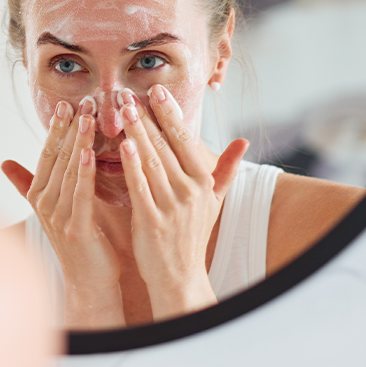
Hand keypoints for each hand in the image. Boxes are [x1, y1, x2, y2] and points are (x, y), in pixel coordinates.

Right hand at [2, 99, 124, 328]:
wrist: (89, 284)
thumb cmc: (79, 244)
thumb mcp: (52, 208)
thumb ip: (29, 183)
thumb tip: (4, 162)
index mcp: (40, 195)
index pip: (47, 154)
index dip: (57, 129)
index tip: (67, 104)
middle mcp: (44, 203)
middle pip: (56, 157)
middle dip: (70, 128)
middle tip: (83, 100)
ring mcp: (57, 216)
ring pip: (68, 171)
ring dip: (79, 141)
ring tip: (89, 117)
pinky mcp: (75, 229)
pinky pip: (80, 194)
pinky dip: (84, 172)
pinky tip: (89, 152)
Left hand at [117, 85, 248, 319]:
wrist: (180, 276)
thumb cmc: (192, 234)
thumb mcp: (214, 201)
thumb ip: (225, 170)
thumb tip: (243, 141)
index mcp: (203, 182)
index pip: (186, 139)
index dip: (170, 113)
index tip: (156, 90)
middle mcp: (190, 191)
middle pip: (166, 145)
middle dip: (147, 116)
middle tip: (129, 92)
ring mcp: (171, 206)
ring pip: (151, 161)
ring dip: (136, 132)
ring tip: (122, 109)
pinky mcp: (152, 220)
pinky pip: (140, 187)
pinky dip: (132, 165)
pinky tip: (123, 145)